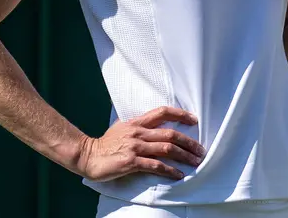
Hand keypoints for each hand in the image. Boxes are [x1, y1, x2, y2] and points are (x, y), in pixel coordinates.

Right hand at [77, 106, 204, 182]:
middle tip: (200, 150)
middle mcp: (138, 132)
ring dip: (184, 156)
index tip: (194, 120)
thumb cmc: (105, 143)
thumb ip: (138, 125)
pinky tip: (178, 175)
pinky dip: (170, 170)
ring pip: (167, 149)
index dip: (180, 114)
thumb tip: (152, 124)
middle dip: (189, 142)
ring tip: (195, 162)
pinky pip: (156, 165)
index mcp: (137, 122)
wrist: (86, 155)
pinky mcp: (131, 162)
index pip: (162, 112)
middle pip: (170, 134)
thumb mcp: (122, 127)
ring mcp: (135, 147)